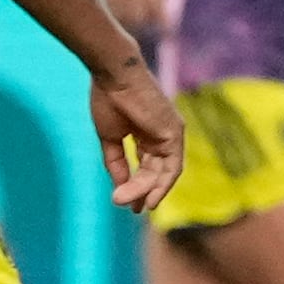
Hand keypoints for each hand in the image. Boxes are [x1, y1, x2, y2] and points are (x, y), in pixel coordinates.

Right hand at [88, 58, 184, 215]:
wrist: (114, 75)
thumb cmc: (108, 99)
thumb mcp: (110, 138)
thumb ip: (117, 163)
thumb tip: (120, 188)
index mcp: (147, 132)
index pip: (147, 164)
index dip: (137, 184)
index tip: (126, 201)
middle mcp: (163, 134)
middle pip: (155, 170)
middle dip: (143, 191)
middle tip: (131, 209)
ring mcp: (171, 134)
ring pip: (163, 172)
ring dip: (148, 190)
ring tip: (133, 206)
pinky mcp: (174, 134)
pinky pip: (170, 167)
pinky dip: (162, 185)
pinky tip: (151, 199)